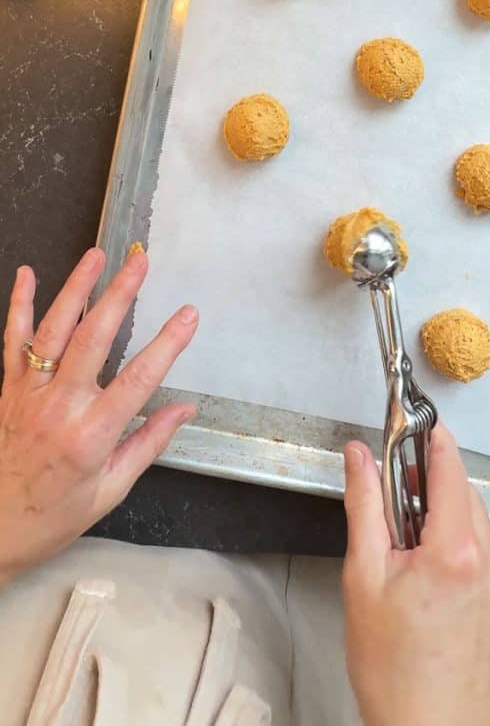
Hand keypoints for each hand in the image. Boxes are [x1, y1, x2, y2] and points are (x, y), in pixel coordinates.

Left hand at [0, 248, 197, 584]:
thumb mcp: (109, 490)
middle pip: (93, 339)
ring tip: (96, 255)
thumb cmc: (52, 517)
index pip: (138, 380)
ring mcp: (28, 393)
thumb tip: (184, 409)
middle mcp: (58, 407)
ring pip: (53, 330)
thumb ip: (147, 443)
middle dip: (119, 295)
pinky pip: (12, 341)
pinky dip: (20, 305)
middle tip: (140, 261)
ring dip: (76, 288)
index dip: (167, 344)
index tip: (189, 315)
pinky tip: (29, 274)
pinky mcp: (6, 389)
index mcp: (91, 436)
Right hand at [342, 425, 489, 725]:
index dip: (437, 443)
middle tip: (398, 502)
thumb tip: (360, 457)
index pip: (451, 472)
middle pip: (465, 499)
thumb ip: (365, 506)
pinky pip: (488, 564)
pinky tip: (434, 586)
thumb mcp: (362, 578)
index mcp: (454, 553)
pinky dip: (464, 557)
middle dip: (434, 489)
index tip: (425, 428)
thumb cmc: (392, 669)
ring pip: (478, 531)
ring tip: (411, 558)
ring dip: (448, 525)